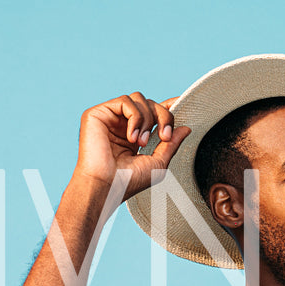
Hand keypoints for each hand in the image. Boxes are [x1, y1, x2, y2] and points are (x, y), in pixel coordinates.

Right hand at [73, 93, 192, 198]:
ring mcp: (110, 117)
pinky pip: (125, 101)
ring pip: (139, 98)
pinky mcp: (97, 113)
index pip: (153, 112)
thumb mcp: (158, 163)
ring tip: (141, 142)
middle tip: (164, 137)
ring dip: (148, 119)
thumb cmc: (128, 181)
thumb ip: (171, 144)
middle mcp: (122, 123)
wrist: (106, 187)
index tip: (183, 103)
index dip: (168, 106)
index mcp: (135, 134)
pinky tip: (131, 138)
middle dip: (164, 117)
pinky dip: (135, 117)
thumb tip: (186, 128)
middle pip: (151, 103)